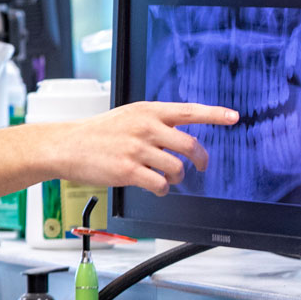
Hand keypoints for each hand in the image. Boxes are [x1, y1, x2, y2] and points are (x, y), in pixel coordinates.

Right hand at [49, 102, 237, 195]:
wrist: (66, 145)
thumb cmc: (96, 133)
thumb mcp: (127, 116)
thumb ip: (154, 122)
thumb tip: (181, 136)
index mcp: (147, 111)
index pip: (189, 110)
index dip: (215, 114)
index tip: (234, 117)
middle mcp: (145, 127)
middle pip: (190, 145)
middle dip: (201, 160)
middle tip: (201, 166)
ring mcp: (137, 149)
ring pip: (177, 168)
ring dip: (177, 177)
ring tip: (166, 177)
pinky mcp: (128, 170)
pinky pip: (160, 185)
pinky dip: (161, 189)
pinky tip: (153, 186)